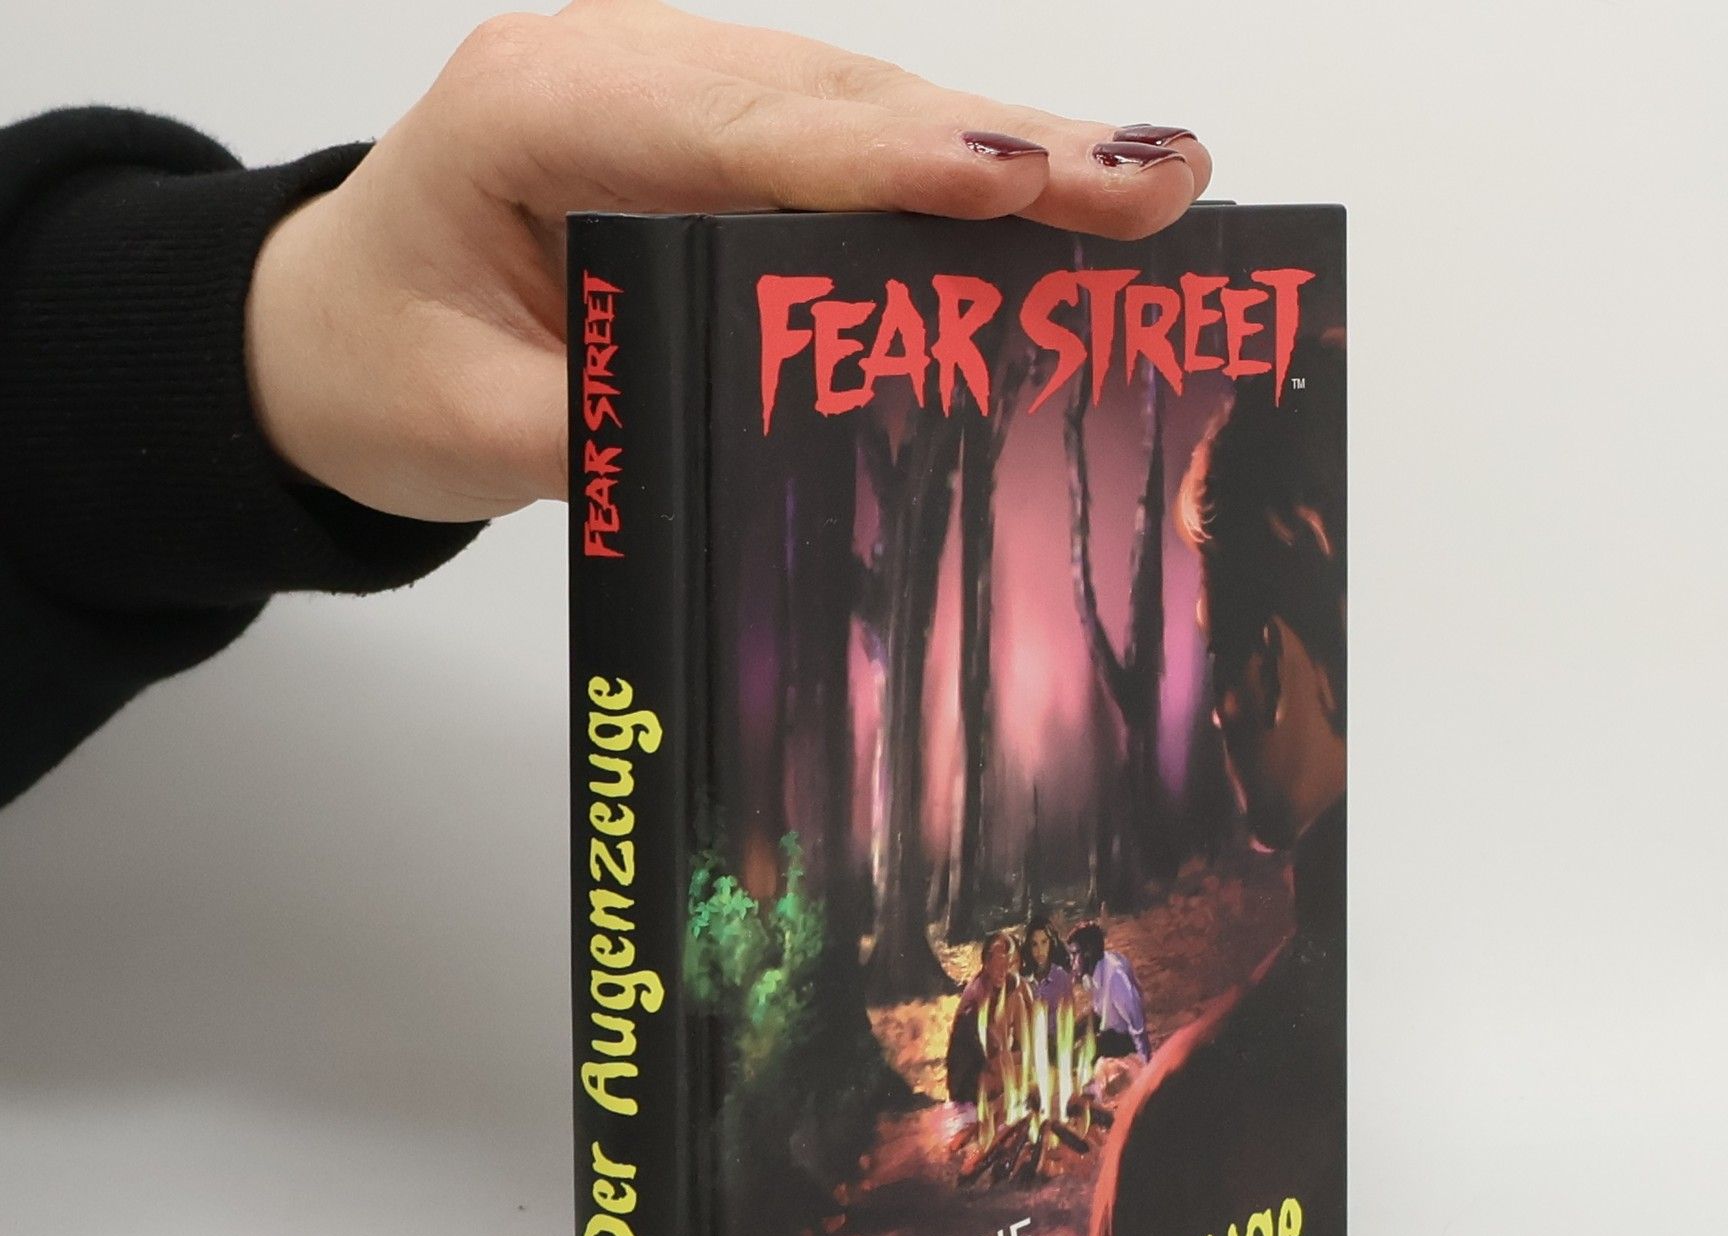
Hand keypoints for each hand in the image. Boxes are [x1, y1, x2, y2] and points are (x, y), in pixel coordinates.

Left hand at [244, 1, 1210, 521]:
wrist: (335, 322)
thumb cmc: (386, 364)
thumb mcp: (475, 427)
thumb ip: (610, 427)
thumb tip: (769, 443)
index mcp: (538, 113)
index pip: (742, 136)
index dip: (888, 161)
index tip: (1016, 183)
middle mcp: (621, 66)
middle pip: (837, 99)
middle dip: (1003, 145)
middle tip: (1158, 183)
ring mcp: (677, 83)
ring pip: (865, 105)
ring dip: (1008, 151)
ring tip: (1149, 188)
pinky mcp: (719, 126)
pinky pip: (852, 137)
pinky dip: (956, 173)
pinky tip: (1057, 199)